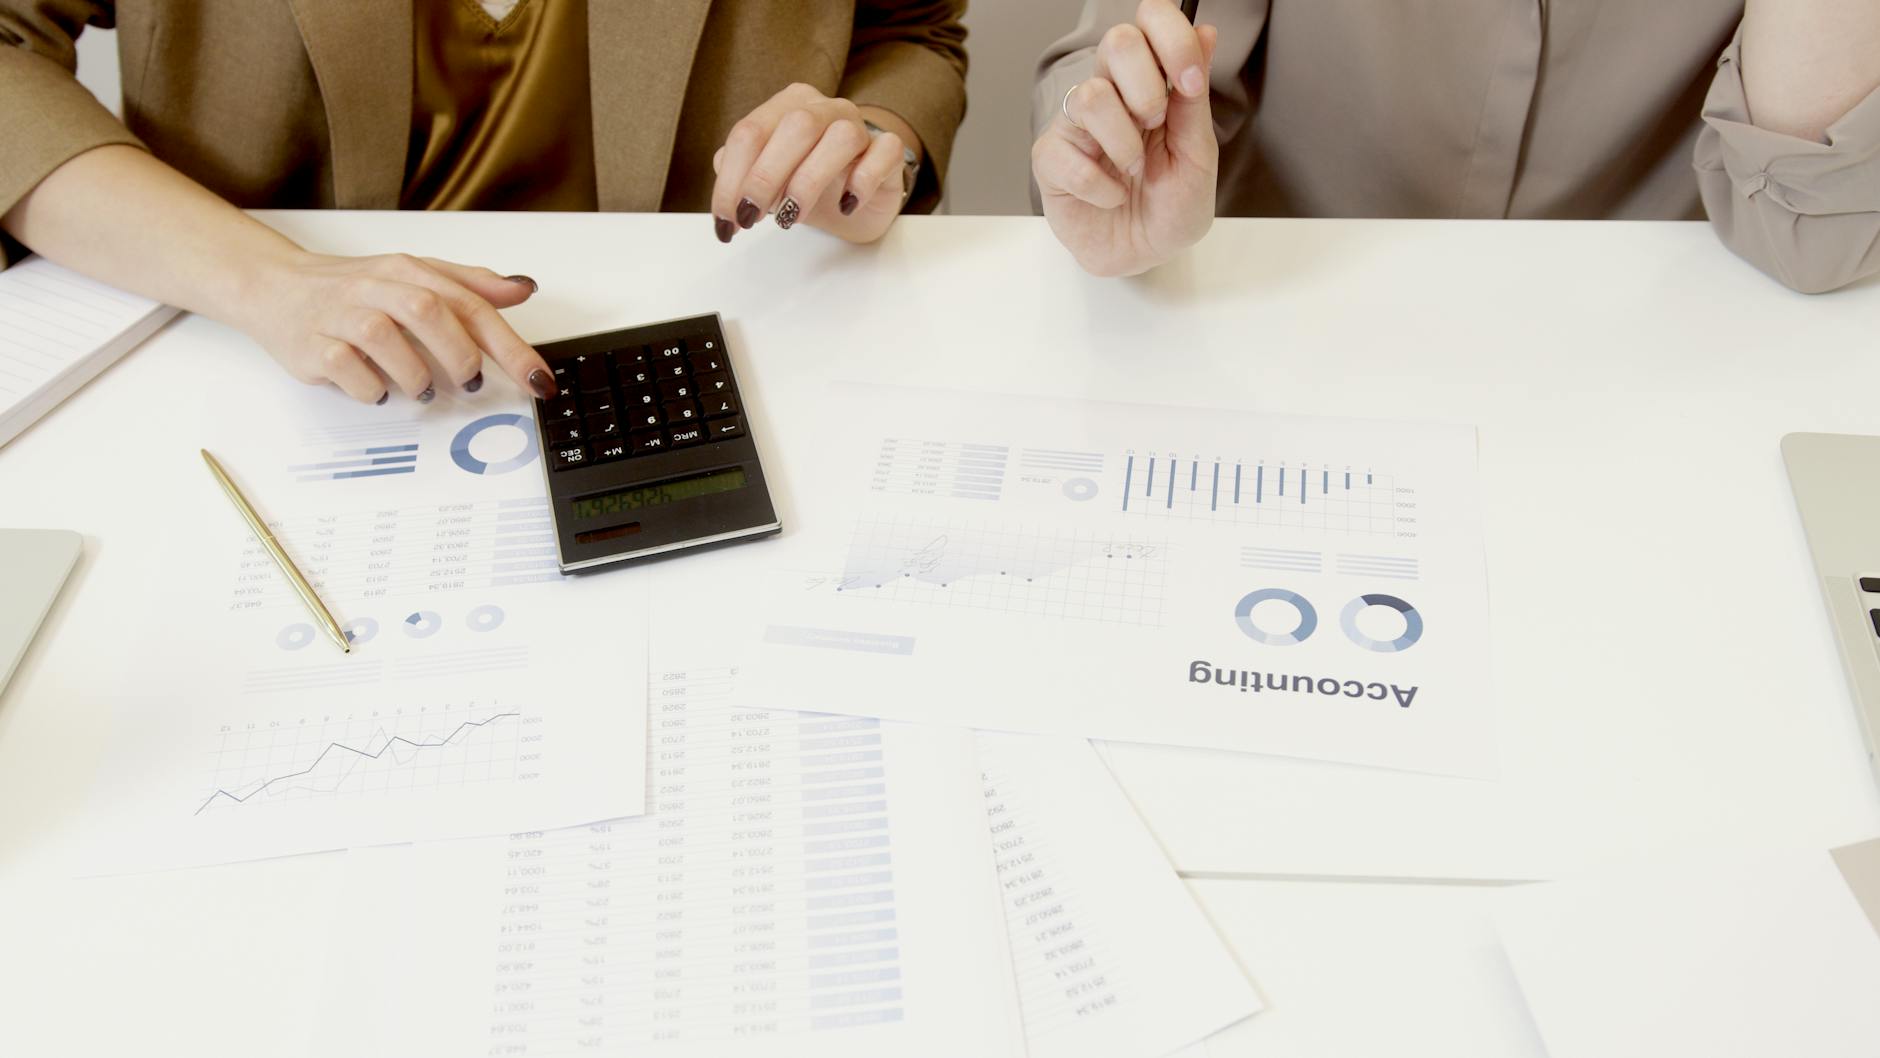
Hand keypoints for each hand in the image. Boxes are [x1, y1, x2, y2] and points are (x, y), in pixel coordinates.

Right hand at [238, 251, 556, 404]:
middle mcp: (375, 287)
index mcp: (408, 271)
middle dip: (459, 354)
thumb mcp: (416, 275)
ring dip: (415, 374)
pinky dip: (370, 388)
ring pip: (384, 338)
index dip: (510, 346)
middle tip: (468, 381)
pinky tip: (378, 390)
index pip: (470, 305)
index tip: (539, 380)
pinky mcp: (311, 345)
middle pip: (427, 311)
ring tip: (422, 387)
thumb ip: (471, 285)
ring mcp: (340, 315)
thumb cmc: (354, 287)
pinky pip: (345, 369)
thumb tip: (522, 289)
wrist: (275, 286)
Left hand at [710, 82, 916, 244]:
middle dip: (765, 178)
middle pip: (794, 128)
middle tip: (752, 218)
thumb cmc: (806, 186)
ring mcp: (860, 126)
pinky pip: (883, 153)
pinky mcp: (889, 151)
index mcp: (786, 106)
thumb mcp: (765, 182)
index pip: (750, 131)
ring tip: (792, 217)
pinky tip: (846, 206)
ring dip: (809, 180)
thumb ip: (739, 175)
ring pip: (840, 137)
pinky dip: (862, 181)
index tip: (727, 220)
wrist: (853, 202)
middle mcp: (824, 108)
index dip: (732, 178)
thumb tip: (725, 185)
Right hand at [1033, 0, 1219, 276]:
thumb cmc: (1171, 206)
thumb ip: (1194, 99)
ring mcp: (1077, 124)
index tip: (1189, 82)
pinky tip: (1111, 197)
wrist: (1145, 255)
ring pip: (1091, 96)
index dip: (1172, 39)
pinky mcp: (1051, 159)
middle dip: (1147, 88)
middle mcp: (1111, 92)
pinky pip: (1068, 155)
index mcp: (1150, 80)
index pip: (1150, 21)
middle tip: (1156, 126)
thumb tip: (1206, 33)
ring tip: (1134, 171)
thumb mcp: (1197, 154)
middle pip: (1117, 42)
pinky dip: (1102, 186)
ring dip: (1125, 143)